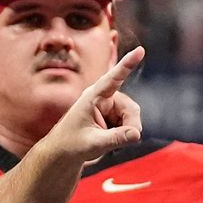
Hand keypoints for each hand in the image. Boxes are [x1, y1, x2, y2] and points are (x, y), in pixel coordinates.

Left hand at [40, 46, 143, 163]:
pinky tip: (109, 138)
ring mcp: (109, 106)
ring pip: (132, 117)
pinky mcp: (113, 115)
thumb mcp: (92, 143)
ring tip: (107, 140)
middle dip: (131, 125)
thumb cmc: (71, 145)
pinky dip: (125, 133)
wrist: (62, 153)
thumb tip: (137, 134)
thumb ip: (115, 138)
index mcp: (92, 97)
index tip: (140, 50)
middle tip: (122, 141)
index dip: (127, 64)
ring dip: (127, 131)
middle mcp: (103, 97)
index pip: (112, 79)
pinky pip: (130, 123)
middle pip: (131, 108)